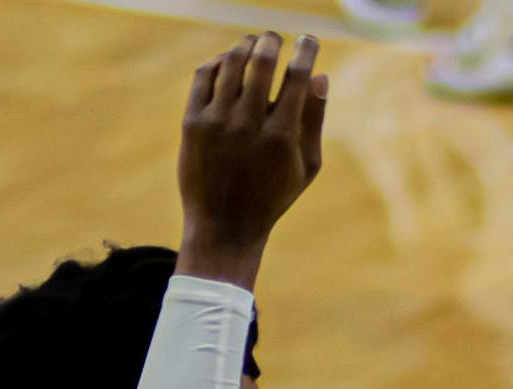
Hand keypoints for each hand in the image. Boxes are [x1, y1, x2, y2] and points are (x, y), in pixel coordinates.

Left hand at [178, 32, 328, 279]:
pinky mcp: (192, 123)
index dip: (305, 50)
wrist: (223, 226)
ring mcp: (217, 122)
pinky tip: (226, 63)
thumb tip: (320, 76)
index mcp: (281, 136)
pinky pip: (204, 75)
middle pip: (261, 61)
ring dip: (244, 46)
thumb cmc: (272, 196)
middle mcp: (247, 125)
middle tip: (274, 38)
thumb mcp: (305, 167)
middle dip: (271, 41)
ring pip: (230, 62)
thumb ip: (314, 120)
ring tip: (251, 45)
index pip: (296, 76)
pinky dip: (217, 62)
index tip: (308, 40)